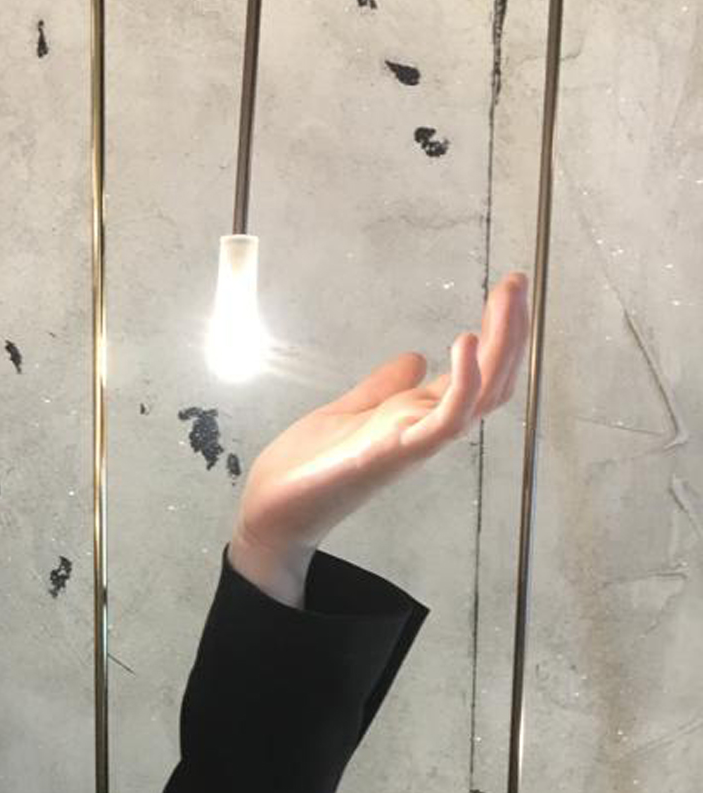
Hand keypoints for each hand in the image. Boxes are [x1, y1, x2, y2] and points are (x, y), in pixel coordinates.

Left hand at [230, 272, 530, 564]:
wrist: (275, 511)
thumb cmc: (310, 468)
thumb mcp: (351, 410)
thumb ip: (384, 386)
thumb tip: (415, 358)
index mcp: (418, 417)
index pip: (477, 374)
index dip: (498, 335)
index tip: (507, 291)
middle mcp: (427, 428)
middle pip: (491, 380)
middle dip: (511, 329)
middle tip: (518, 281)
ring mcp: (416, 441)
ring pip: (481, 395)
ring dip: (502, 345)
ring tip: (507, 299)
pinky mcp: (397, 452)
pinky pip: (446, 419)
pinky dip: (463, 380)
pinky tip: (467, 341)